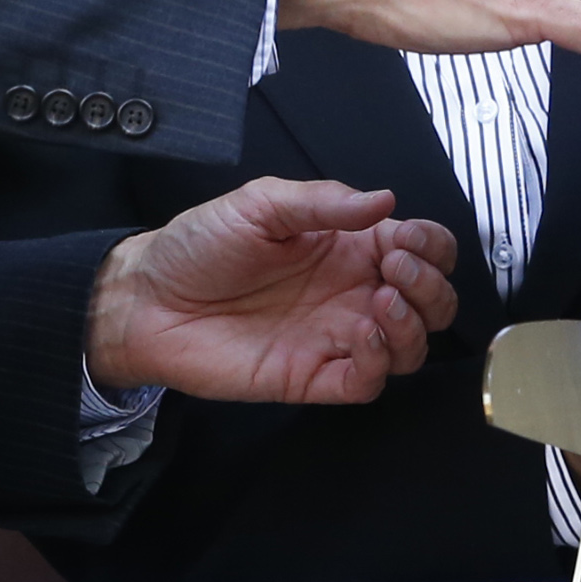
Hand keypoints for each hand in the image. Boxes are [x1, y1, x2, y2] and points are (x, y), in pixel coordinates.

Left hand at [86, 178, 460, 406]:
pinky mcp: (314, 377)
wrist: (148, 300)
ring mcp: (336, 337)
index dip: (432, 246)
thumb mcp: (260, 203)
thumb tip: (385, 199)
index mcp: (348, 245)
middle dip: (432, 286)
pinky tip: (363, 335)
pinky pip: (369, 382)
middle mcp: (352, 292)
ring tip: (381, 301)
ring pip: (411, 347)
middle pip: (431, 301)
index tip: (405, 240)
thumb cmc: (199, 246)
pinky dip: (381, 362)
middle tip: (396, 270)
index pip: (423, 248)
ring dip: (414, 324)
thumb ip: (324, 201)